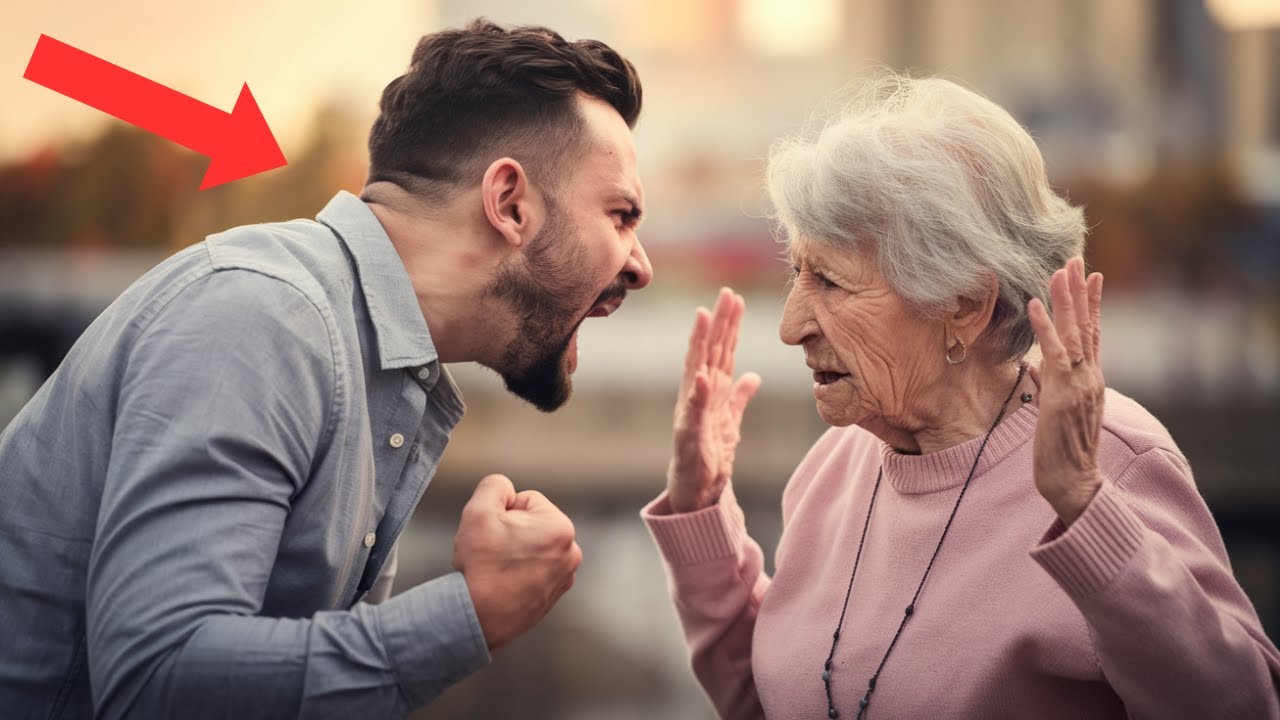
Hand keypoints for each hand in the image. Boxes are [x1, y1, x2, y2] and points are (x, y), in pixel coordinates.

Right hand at [452, 474, 581, 651]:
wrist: (477, 619)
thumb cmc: (480, 566)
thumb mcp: (479, 510)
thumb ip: (495, 485)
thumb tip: (506, 489)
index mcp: (561, 528)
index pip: (527, 500)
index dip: (502, 512)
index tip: (492, 534)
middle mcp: (572, 552)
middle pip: (532, 523)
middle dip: (511, 532)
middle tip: (493, 552)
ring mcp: (565, 576)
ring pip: (533, 546)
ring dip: (515, 551)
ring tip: (498, 569)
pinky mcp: (555, 594)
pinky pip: (535, 568)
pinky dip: (520, 571)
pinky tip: (504, 582)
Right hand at [667, 288, 761, 512]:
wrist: (695, 491)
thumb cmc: (707, 454)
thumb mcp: (731, 422)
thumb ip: (739, 397)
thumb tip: (753, 375)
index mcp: (709, 392)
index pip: (719, 352)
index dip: (727, 326)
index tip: (734, 298)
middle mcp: (696, 396)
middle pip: (709, 353)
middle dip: (717, 323)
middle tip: (726, 294)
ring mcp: (690, 413)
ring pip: (697, 371)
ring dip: (701, 344)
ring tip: (705, 317)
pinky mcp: (689, 435)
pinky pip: (694, 412)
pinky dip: (698, 394)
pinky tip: (703, 375)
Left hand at [1027, 257, 1105, 525]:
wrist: (1073, 481)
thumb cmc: (1061, 450)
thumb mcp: (1053, 411)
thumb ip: (1048, 385)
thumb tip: (1034, 367)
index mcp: (1090, 381)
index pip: (1093, 335)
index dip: (1091, 305)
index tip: (1091, 276)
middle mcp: (1090, 378)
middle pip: (1087, 326)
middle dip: (1080, 291)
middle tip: (1076, 258)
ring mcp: (1079, 385)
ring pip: (1074, 333)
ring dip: (1066, 299)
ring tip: (1060, 269)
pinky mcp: (1062, 394)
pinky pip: (1053, 353)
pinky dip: (1044, 326)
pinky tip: (1035, 303)